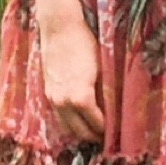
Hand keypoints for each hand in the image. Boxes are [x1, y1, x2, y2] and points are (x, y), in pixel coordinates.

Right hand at [38, 14, 105, 143]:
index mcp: (81, 98)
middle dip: (94, 136)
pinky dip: (69, 121)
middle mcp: (64, 102)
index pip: (97, 125)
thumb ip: (106, 92)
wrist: (60, 27)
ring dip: (80, 131)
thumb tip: (115, 109)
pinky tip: (80, 116)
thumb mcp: (102, 69)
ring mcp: (53, 98)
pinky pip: (58, 116)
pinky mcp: (47, 91)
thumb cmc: (85, 44)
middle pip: (80, 132)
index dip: (108, 131)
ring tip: (94, 129)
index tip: (118, 133)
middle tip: (108, 136)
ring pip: (66, 127)